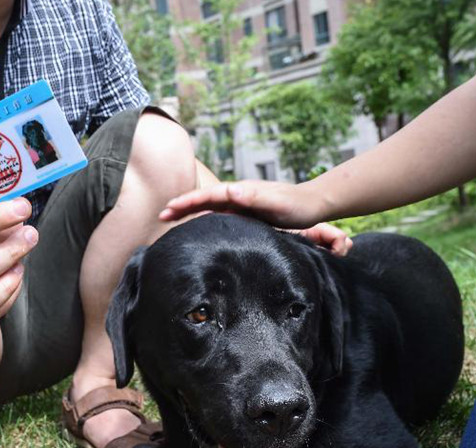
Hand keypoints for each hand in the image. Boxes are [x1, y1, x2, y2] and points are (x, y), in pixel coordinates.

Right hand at [160, 180, 350, 255]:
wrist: (313, 205)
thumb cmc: (297, 206)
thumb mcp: (277, 202)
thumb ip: (255, 197)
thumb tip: (231, 191)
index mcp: (241, 192)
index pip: (209, 195)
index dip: (188, 201)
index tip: (170, 208)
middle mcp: (238, 196)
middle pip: (204, 199)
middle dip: (182, 206)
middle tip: (162, 216)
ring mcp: (240, 204)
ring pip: (209, 207)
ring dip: (190, 212)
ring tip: (171, 221)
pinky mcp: (245, 214)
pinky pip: (219, 215)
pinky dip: (204, 219)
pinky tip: (198, 228)